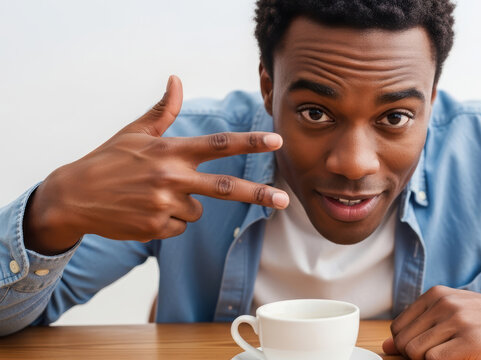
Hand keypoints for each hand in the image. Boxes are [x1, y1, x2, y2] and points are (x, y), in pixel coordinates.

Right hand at [24, 75, 288, 254]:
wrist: (73, 197)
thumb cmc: (108, 161)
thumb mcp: (135, 132)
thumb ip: (163, 110)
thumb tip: (176, 79)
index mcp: (170, 151)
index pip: (218, 144)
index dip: (250, 142)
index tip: (276, 141)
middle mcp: (172, 177)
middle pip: (226, 188)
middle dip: (259, 194)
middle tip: (285, 200)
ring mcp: (165, 204)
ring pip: (197, 210)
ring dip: (184, 205)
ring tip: (152, 196)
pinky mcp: (156, 227)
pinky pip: (180, 226)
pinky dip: (168, 221)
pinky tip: (145, 211)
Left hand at [382, 286, 480, 359]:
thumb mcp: (451, 312)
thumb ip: (419, 326)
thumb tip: (386, 347)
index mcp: (435, 295)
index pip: (398, 328)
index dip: (406, 346)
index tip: (424, 350)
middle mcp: (443, 304)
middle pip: (405, 343)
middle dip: (415, 357)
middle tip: (439, 356)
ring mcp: (457, 322)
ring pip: (417, 353)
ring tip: (450, 356)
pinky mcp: (471, 341)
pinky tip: (459, 358)